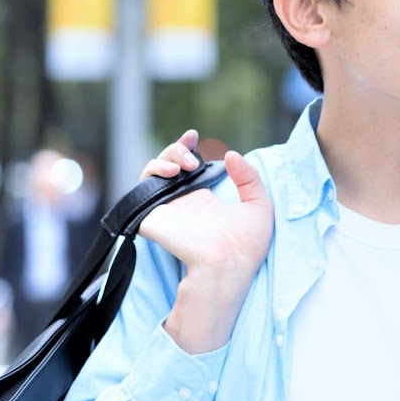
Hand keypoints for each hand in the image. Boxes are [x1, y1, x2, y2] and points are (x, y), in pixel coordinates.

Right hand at [136, 132, 274, 353]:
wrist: (228, 264)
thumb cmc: (247, 244)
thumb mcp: (259, 205)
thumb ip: (249, 178)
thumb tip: (232, 155)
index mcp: (203, 201)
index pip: (188, 168)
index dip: (186, 148)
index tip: (195, 136)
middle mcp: (182, 203)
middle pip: (168, 164)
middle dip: (177, 150)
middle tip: (193, 158)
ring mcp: (167, 207)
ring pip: (151, 172)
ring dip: (165, 158)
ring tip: (183, 166)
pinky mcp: (153, 214)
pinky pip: (140, 188)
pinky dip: (153, 171)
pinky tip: (173, 172)